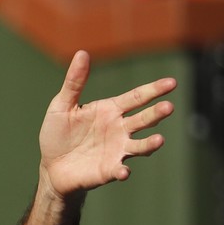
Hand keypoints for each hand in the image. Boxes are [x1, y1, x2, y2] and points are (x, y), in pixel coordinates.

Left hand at [38, 51, 176, 197]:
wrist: (51, 166)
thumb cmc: (57, 134)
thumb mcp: (62, 105)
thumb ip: (74, 82)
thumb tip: (82, 53)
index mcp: (109, 110)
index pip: (136, 98)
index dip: (153, 90)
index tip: (171, 83)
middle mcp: (119, 129)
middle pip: (143, 120)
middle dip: (156, 114)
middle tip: (168, 107)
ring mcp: (117, 150)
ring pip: (140, 146)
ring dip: (150, 144)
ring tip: (159, 139)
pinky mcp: (109, 170)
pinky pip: (120, 170)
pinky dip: (123, 171)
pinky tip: (123, 171)